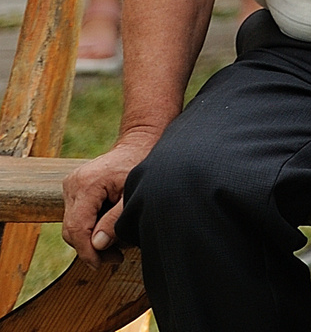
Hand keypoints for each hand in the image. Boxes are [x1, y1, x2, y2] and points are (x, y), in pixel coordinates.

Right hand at [62, 133, 155, 262]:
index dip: (87, 251)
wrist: (140, 143)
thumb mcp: (134, 194)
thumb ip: (116, 220)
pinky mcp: (73, 188)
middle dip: (90, 249)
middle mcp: (73, 184)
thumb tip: (98, 245)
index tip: (101, 264)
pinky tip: (107, 232)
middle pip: (71, 229)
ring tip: (114, 248)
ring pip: (72, 225)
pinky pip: (76, 216)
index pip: (78, 227)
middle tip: (115, 258)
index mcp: (86, 184)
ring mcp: (70, 185)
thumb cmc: (142, 165)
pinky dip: (89, 227)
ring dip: (89, 240)